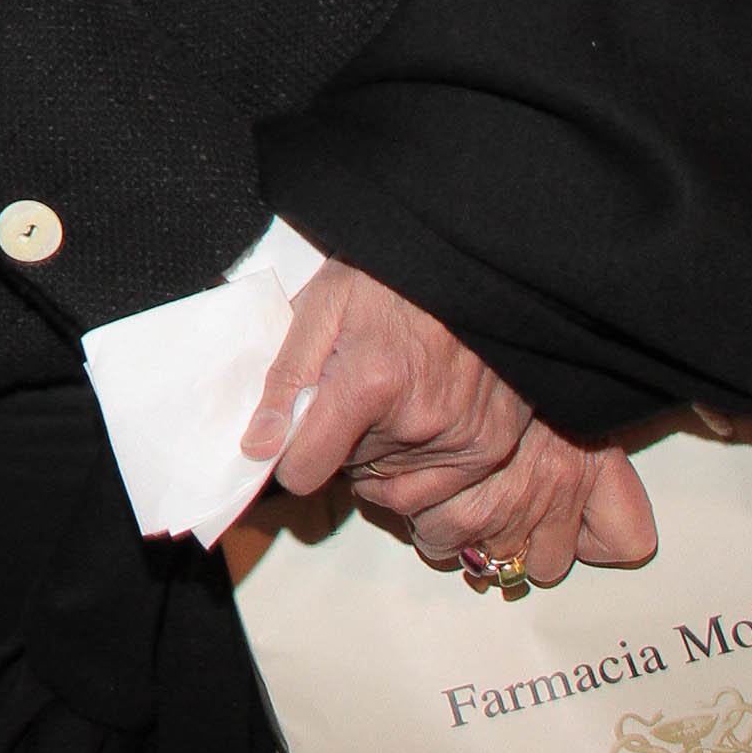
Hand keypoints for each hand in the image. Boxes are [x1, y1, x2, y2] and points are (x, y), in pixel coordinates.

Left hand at [243, 259, 656, 585]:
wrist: (472, 260)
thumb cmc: (389, 278)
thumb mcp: (322, 304)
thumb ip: (285, 378)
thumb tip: (259, 446)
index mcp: (369, 383)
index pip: (306, 470)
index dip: (292, 454)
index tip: (298, 429)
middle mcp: (418, 422)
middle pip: (349, 471)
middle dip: (342, 441)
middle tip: (358, 390)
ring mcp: (461, 439)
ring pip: (392, 487)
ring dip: (380, 460)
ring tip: (390, 404)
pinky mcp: (492, 445)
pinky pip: (436, 492)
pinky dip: (419, 470)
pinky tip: (421, 424)